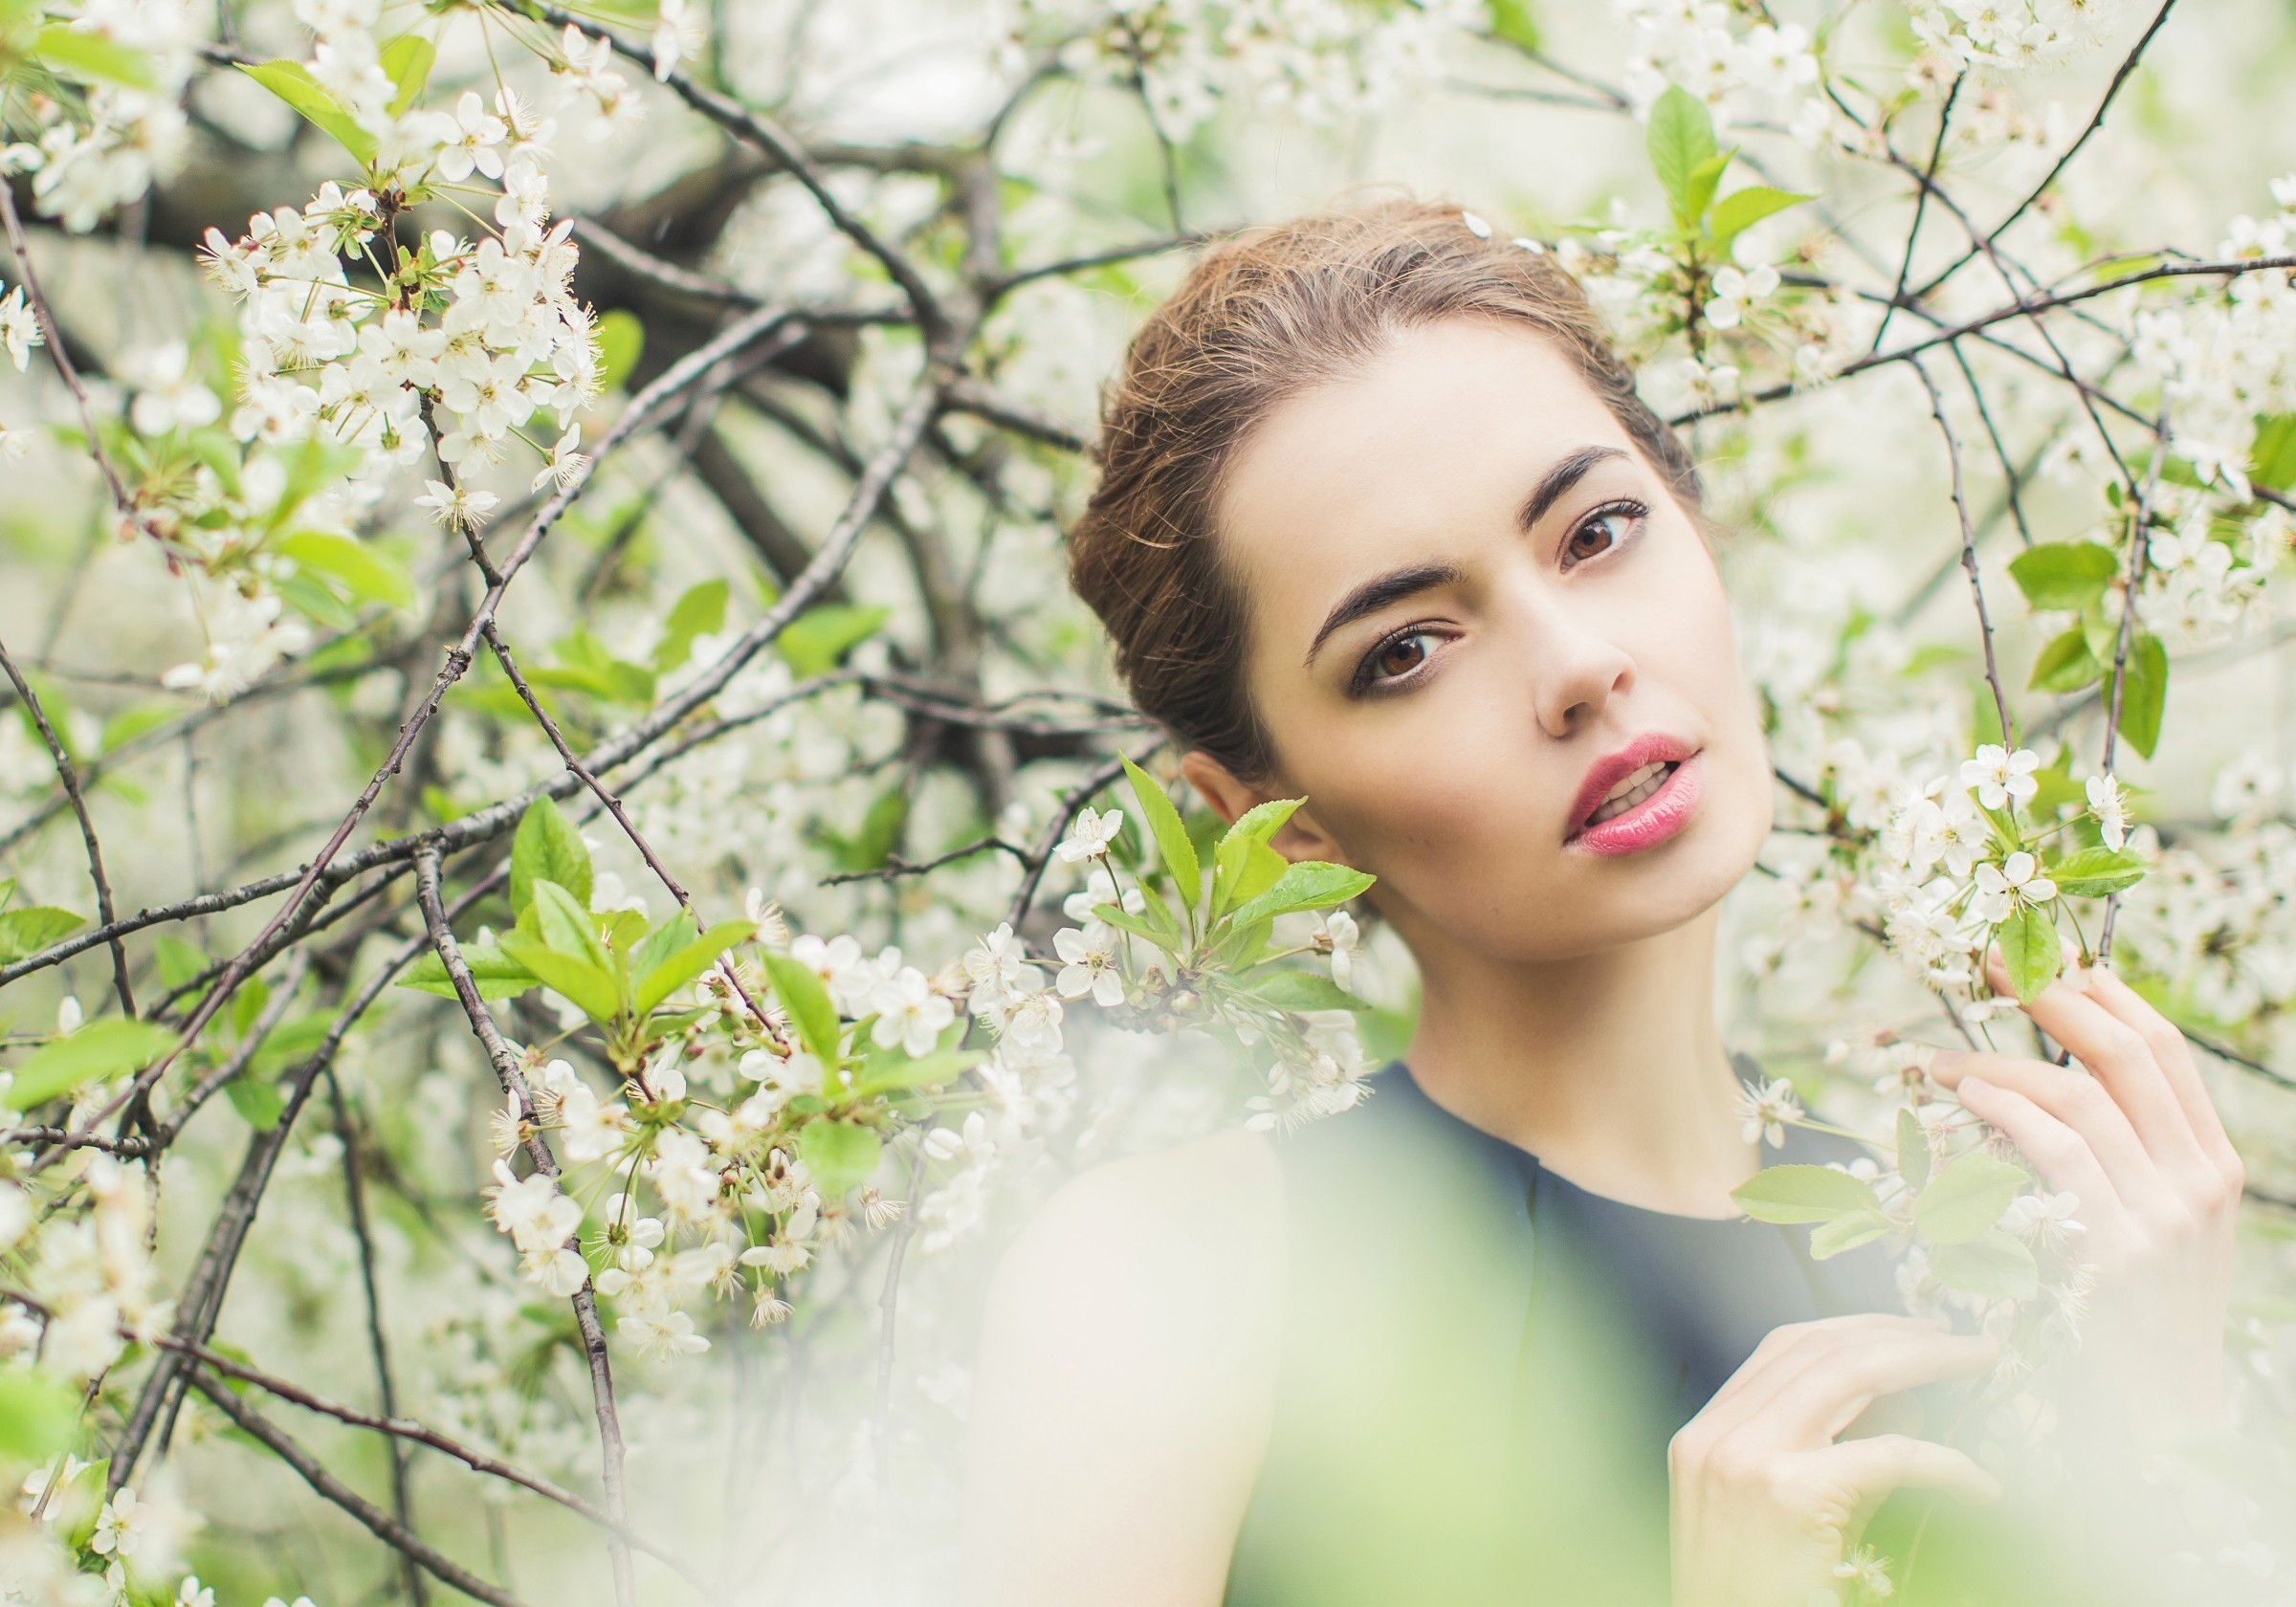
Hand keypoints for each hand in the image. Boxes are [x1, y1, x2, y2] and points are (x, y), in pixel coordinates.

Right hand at [1669, 1314, 1998, 1606]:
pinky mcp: (1790, 1493)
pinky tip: (1981, 1483)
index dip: (1856, 1328)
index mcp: (1705, 1433)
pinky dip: (1947, 1464)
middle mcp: (1718, 1434)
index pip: (1785, 1348)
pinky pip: (1890, 1455)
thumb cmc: (1759, 1597)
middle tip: (1961, 1340)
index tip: (1911, 1330)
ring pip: (1851, 1375)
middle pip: (1821, 1349)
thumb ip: (1838, 1453)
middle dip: (1900, 1335)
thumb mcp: (1786, 1513)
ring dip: (1925, 1361)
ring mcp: (1748, 1459)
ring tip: (1975, 1363)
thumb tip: (1909, 1404)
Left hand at [1927, 954, 2243, 1436]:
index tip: (2043, 957)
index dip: (2102, 991)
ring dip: (2000, 1062)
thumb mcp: (2152, 1229)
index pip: (2163, 1048)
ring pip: (2081, 1094)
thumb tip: (2049, 1086)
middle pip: (2127, 1050)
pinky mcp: (2118, 1247)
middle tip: (1986, 969)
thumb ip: (2122, 1159)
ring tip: (1940, 1057)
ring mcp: (2163, 1212)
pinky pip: (2058, 1150)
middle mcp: (2199, 1177)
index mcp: (2212, 1163)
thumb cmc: (2133, 1320)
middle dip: (2053, 996)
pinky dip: (2005, 1109)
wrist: (2160, 1421)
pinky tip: (1963, 1095)